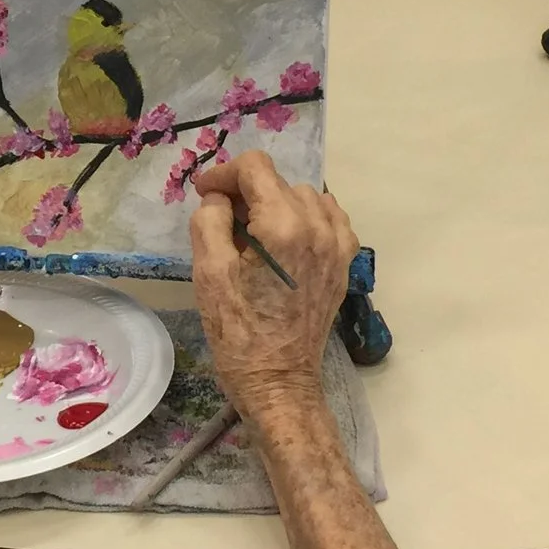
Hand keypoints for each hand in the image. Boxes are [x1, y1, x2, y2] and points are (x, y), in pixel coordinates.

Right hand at [190, 152, 356, 420]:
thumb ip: (210, 219)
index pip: (256, 168)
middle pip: (279, 181)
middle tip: (222, 218)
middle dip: (247, 192)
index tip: (204, 194)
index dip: (224, 174)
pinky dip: (306, 218)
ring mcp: (338, 246)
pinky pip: (329, 219)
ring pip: (305, 197)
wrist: (279, 381)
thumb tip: (221, 198)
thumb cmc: (237, 331)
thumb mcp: (209, 271)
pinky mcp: (344, 263)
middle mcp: (319, 227)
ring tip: (254, 232)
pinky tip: (287, 239)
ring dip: (277, 204)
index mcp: (284, 225)